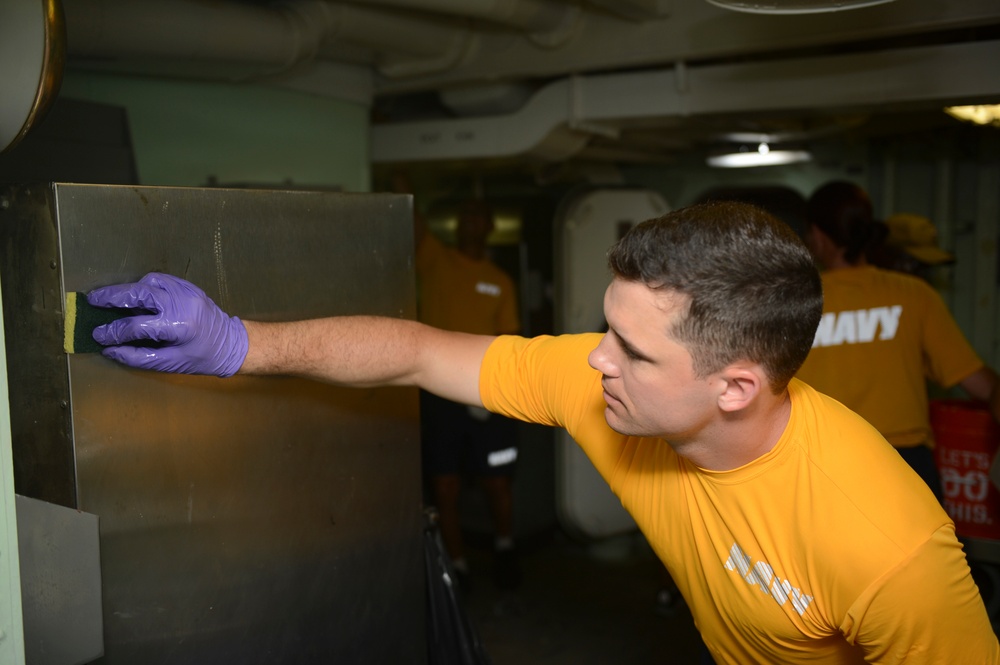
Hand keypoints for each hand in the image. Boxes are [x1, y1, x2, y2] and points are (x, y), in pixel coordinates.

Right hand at [87, 272, 248, 376]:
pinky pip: (161, 280)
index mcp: (178, 326)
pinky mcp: (189, 287)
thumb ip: (138, 356)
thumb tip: (109, 349)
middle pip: (139, 293)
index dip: (113, 331)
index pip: (135, 325)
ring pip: (149, 281)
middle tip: (93, 299)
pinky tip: (137, 296)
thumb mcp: (171, 363)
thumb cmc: (203, 358)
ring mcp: (187, 291)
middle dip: (113, 296)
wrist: (232, 344)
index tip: (98, 335)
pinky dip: (145, 286)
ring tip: (113, 299)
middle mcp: (182, 303)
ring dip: (130, 289)